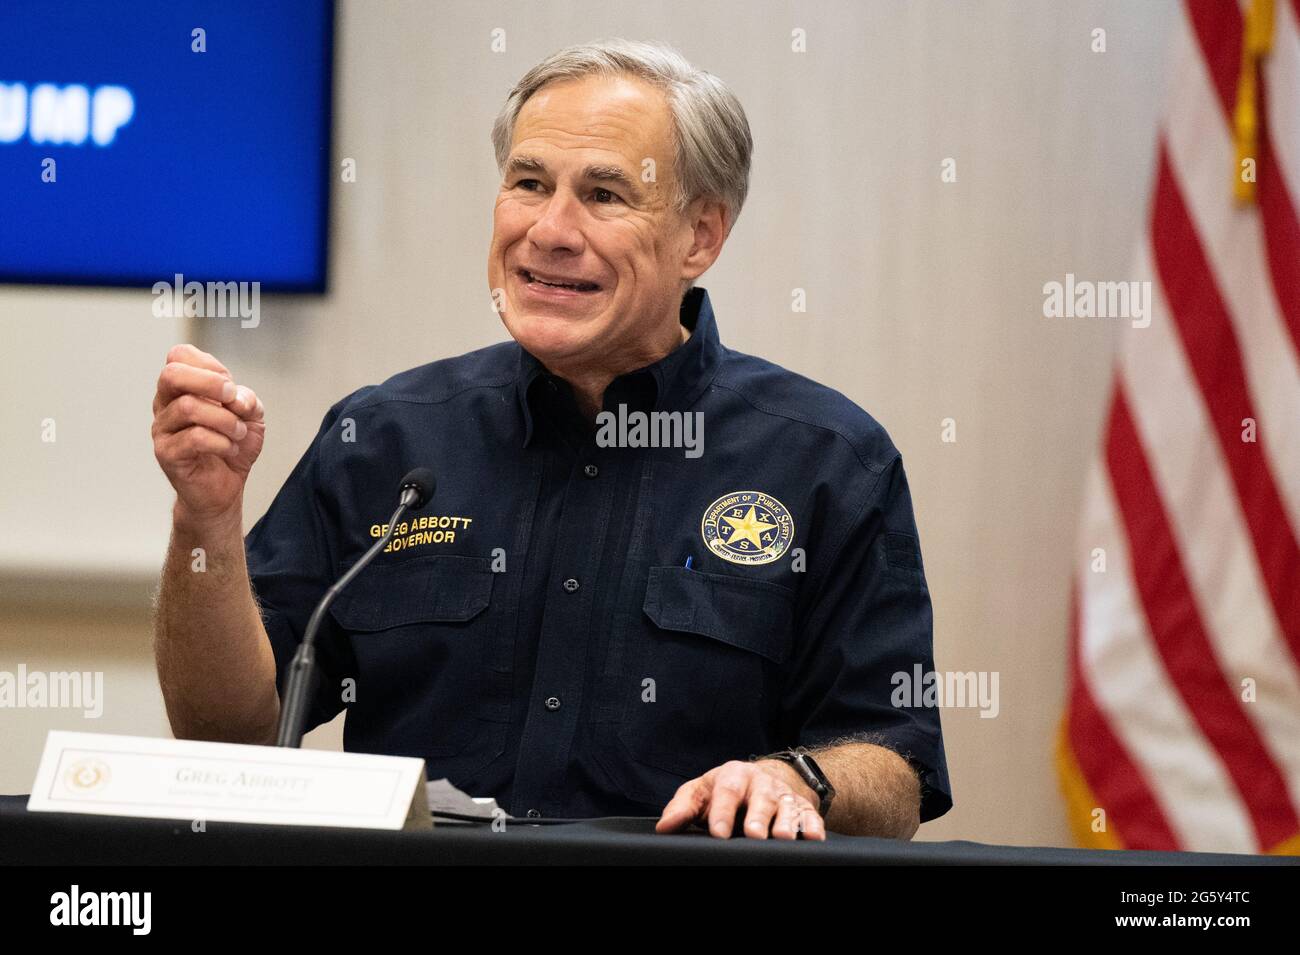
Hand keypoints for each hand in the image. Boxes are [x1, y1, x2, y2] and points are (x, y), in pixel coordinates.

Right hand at [152, 344, 264, 523]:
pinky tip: (230, 449)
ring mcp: (162, 429)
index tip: (231, 388)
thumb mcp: (250, 416)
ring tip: (238, 433)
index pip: (179, 355)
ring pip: (189, 407)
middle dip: (210, 382)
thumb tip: (236, 397)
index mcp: (182, 388)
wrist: (224, 488)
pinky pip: (194, 438)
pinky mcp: (167, 453)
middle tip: (233, 399)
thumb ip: (246, 399)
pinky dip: (221, 442)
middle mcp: (165, 404)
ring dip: (225, 420)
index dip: (211, 365)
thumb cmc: (231, 447)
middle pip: (171, 374)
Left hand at [655, 759, 826, 840]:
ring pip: (786, 807)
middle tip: (753, 835)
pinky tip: (812, 837)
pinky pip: (809, 815)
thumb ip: (682, 808)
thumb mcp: (700, 792)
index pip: (727, 792)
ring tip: (781, 838)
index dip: (722, 812)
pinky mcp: (801, 808)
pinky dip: (812, 825)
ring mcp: (783, 796)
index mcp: (733, 776)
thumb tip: (664, 828)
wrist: (759, 779)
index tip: (717, 833)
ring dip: (786, 822)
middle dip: (757, 817)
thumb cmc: (723, 790)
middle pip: (760, 798)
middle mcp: (760, 783)